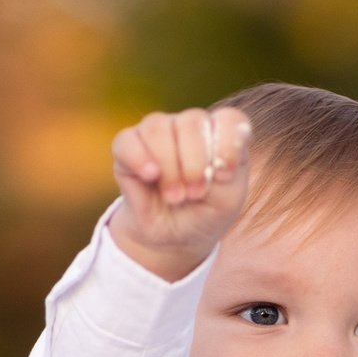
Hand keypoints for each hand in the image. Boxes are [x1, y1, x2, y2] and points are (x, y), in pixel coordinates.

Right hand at [107, 106, 252, 281]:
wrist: (172, 237)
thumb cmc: (205, 213)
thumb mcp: (227, 202)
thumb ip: (225, 176)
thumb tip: (202, 158)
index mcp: (220, 134)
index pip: (229, 119)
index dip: (228, 144)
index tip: (224, 176)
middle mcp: (189, 126)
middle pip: (192, 121)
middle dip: (195, 163)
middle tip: (195, 194)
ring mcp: (158, 132)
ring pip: (158, 128)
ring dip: (169, 166)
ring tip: (175, 196)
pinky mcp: (127, 146)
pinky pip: (127, 140)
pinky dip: (139, 158)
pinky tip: (150, 176)